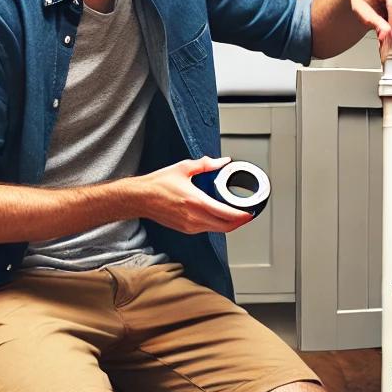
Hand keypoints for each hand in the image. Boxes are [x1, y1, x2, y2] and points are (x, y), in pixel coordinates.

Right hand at [131, 157, 254, 234]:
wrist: (140, 198)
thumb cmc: (158, 184)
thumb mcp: (183, 168)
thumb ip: (206, 164)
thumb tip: (222, 162)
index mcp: (196, 201)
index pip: (226, 214)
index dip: (242, 215)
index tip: (250, 212)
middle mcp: (194, 217)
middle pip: (226, 227)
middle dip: (239, 222)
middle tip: (246, 214)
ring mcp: (190, 226)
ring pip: (217, 230)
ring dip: (228, 224)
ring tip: (234, 214)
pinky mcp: (186, 229)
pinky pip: (207, 229)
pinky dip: (216, 224)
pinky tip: (217, 215)